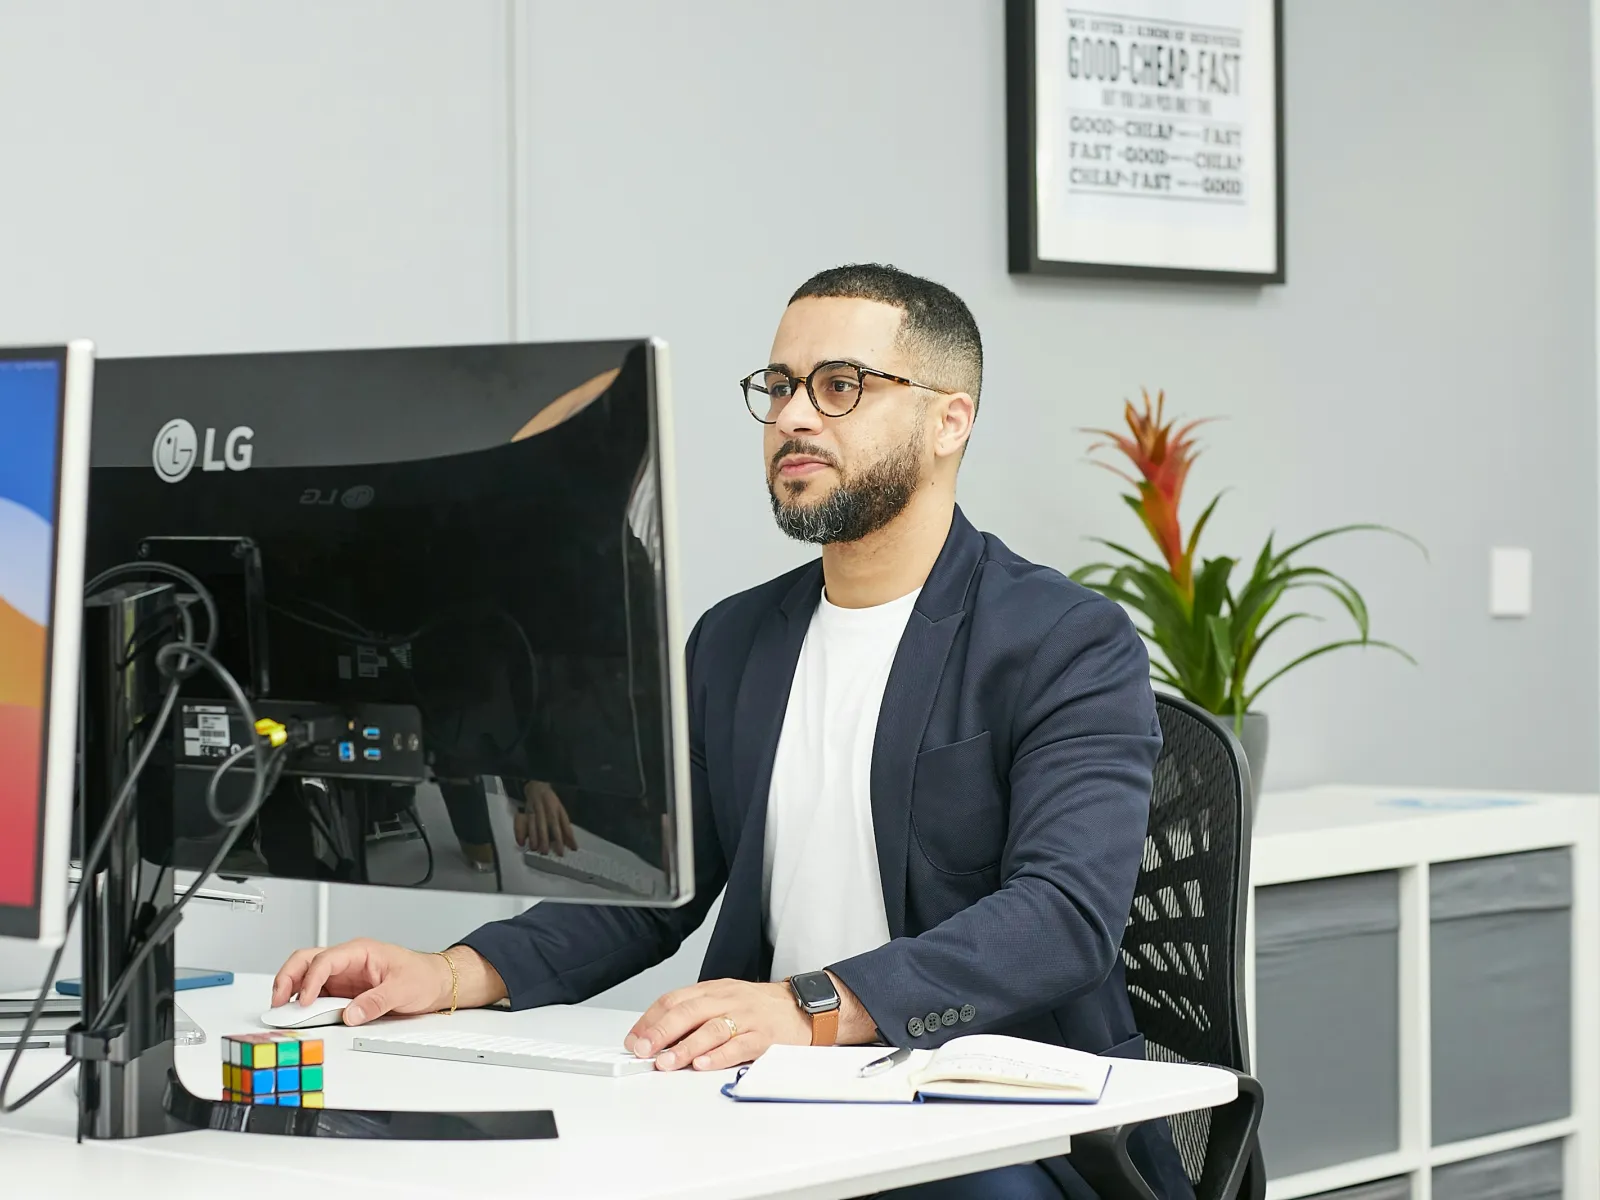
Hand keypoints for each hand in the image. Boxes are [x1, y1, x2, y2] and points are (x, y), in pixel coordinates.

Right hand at [270, 939, 504, 1025]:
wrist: (437, 982)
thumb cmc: (423, 976)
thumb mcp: (403, 989)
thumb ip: (375, 1002)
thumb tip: (350, 1014)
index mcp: (361, 951)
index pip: (326, 960)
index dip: (310, 980)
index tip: (304, 1001)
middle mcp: (349, 961)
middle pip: (307, 960)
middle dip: (287, 978)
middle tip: (278, 1001)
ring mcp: (344, 976)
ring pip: (307, 975)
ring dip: (292, 990)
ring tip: (282, 1010)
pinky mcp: (345, 991)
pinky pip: (318, 993)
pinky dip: (305, 1002)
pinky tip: (300, 1014)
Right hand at [516, 780, 577, 856]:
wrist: (537, 788)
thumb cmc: (552, 804)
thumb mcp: (562, 813)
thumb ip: (567, 830)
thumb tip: (574, 847)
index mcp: (556, 810)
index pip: (559, 825)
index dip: (561, 838)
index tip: (562, 851)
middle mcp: (544, 809)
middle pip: (544, 824)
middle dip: (544, 838)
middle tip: (545, 851)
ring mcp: (533, 810)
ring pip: (532, 824)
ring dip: (533, 837)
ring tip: (534, 848)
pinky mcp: (524, 812)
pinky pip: (520, 822)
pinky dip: (519, 832)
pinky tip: (521, 842)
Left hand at [626, 979, 812, 1071]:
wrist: (802, 1006)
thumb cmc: (758, 1007)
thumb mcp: (724, 1000)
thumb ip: (694, 1016)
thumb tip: (657, 1039)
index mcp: (713, 990)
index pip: (674, 999)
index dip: (650, 1020)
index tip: (634, 1039)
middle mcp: (727, 1000)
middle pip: (689, 1011)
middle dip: (661, 1032)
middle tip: (643, 1050)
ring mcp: (747, 1017)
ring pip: (712, 1028)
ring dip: (685, 1047)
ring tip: (666, 1062)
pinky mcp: (765, 1037)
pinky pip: (740, 1045)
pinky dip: (719, 1056)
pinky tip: (703, 1065)